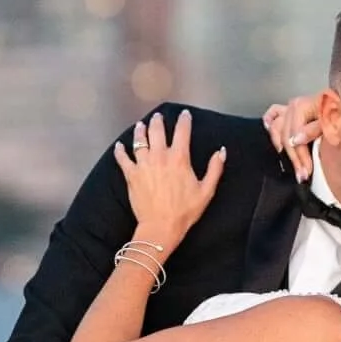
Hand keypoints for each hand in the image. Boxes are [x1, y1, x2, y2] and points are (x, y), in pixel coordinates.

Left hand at [113, 109, 224, 253]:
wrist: (161, 226)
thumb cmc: (185, 211)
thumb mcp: (206, 191)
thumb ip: (214, 169)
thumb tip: (221, 151)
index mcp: (179, 158)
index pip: (182, 131)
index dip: (184, 120)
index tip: (185, 114)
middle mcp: (160, 157)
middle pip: (157, 130)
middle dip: (158, 121)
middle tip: (158, 116)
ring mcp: (143, 164)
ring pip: (139, 140)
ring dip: (140, 130)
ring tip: (140, 125)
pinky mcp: (131, 175)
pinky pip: (123, 158)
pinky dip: (120, 151)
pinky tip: (119, 146)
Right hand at [263, 94, 323, 178]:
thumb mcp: (333, 122)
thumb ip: (313, 130)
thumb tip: (295, 141)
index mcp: (303, 105)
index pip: (295, 134)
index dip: (300, 155)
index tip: (306, 172)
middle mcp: (293, 105)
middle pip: (285, 134)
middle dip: (293, 157)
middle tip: (302, 175)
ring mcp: (290, 106)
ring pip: (277, 127)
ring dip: (281, 146)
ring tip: (290, 162)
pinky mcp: (290, 110)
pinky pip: (274, 114)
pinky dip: (271, 123)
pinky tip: (270, 133)